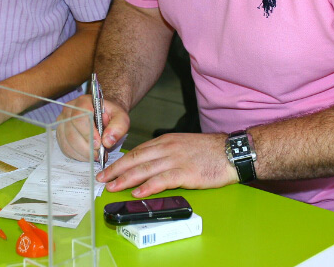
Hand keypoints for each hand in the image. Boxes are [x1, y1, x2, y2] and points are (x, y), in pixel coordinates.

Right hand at [55, 93, 130, 162]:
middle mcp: (69, 110)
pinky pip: (65, 148)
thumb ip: (118, 126)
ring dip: (83, 154)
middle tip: (100, 154)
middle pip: (72, 134)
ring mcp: (62, 122)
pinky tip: (88, 155)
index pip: (80, 118)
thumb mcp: (121, 117)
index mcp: (83, 102)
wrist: (104, 114)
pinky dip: (77, 155)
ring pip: (67, 143)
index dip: (89, 134)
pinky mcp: (60, 133)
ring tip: (96, 155)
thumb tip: (107, 142)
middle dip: (87, 148)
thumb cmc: (111, 115)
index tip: (99, 144)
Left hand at [96, 132, 237, 197]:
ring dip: (125, 179)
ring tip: (112, 187)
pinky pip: (162, 180)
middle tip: (102, 178)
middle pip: (136, 159)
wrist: (231, 152)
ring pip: (144, 169)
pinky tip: (138, 192)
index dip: (120, 161)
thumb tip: (148, 163)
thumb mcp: (182, 145)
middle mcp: (167, 148)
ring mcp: (176, 160)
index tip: (108, 169)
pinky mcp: (186, 173)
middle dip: (116, 169)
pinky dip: (148, 186)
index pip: (137, 151)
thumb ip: (165, 152)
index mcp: (166, 141)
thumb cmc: (209, 151)